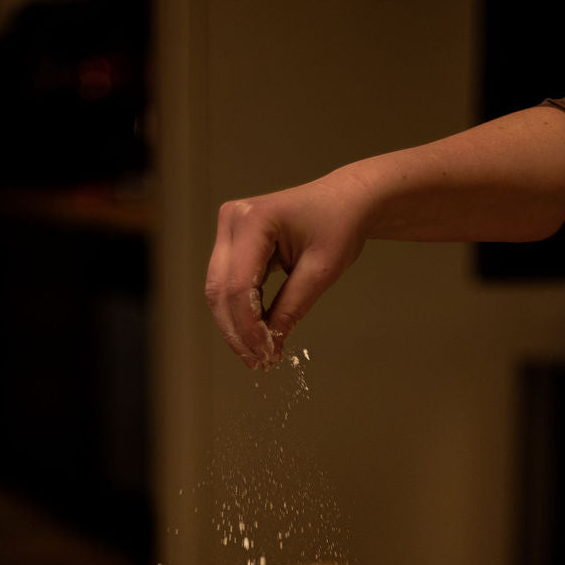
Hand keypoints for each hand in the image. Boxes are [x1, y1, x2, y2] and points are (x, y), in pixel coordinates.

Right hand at [205, 169, 370, 367]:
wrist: (345, 201)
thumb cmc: (339, 226)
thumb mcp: (321, 271)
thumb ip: (292, 307)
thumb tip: (270, 345)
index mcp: (254, 219)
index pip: (239, 286)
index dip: (250, 326)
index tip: (269, 355)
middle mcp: (232, 220)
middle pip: (219, 290)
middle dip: (237, 331)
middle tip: (259, 363)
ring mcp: (229, 230)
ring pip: (218, 291)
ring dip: (236, 326)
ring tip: (258, 356)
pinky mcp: (233, 242)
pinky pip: (229, 284)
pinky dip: (242, 313)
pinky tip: (258, 336)